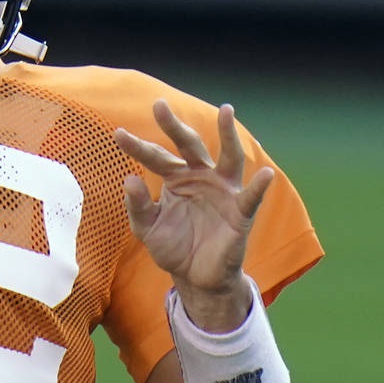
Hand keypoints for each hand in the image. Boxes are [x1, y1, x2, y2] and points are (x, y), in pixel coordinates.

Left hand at [114, 99, 274, 331]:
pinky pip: (251, 197)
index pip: (154, 157)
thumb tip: (129, 178)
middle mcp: (200, 177)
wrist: (195, 278)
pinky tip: (265, 174)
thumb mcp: (146, 228)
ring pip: (228, 157)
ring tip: (227, 111)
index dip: (136, 146)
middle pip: (188, 145)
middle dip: (174, 126)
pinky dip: (259, 186)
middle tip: (159, 104)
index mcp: (175, 178)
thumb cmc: (172, 246)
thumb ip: (137, 206)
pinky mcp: (239, 212)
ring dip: (228, 135)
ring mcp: (222, 191)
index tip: (117, 134)